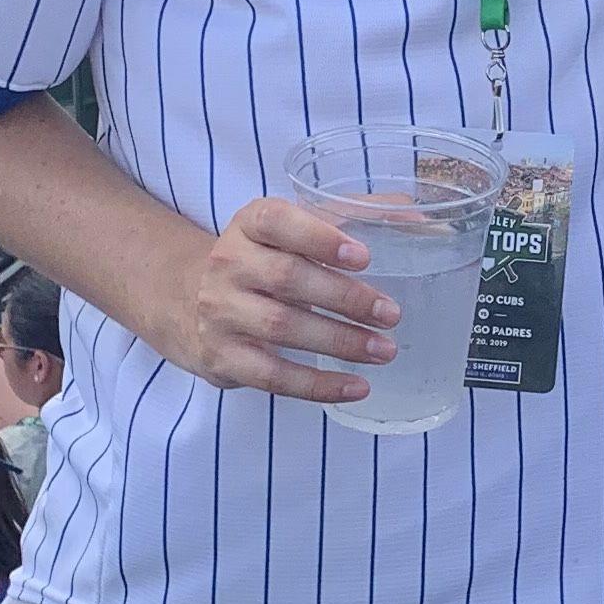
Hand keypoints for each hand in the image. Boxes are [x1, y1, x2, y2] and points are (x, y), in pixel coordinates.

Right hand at [173, 198, 396, 402]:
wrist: (186, 301)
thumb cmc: (261, 261)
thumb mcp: (290, 229)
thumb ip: (350, 217)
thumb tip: (417, 218)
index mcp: (249, 224)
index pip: (277, 222)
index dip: (320, 237)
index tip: (363, 257)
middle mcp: (228, 264)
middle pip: (287, 278)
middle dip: (345, 298)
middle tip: (391, 313)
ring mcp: (221, 313)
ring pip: (282, 328)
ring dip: (340, 342)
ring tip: (385, 350)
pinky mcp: (223, 357)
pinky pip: (273, 375)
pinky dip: (318, 385)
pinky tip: (357, 386)